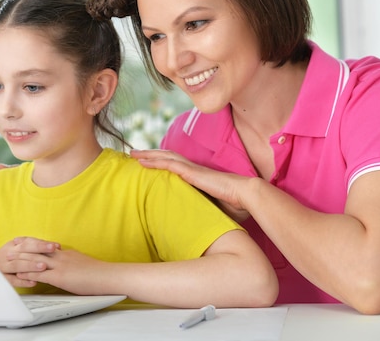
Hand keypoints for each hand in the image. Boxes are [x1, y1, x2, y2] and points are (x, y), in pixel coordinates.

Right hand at [0, 237, 59, 287]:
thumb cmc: (5, 259)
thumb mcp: (14, 249)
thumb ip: (31, 247)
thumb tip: (53, 246)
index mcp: (13, 246)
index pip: (28, 242)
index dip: (42, 243)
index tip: (55, 245)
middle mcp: (8, 254)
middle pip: (24, 250)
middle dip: (39, 248)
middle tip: (52, 249)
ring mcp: (3, 267)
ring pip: (17, 265)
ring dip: (31, 265)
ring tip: (43, 266)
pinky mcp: (1, 279)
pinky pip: (12, 280)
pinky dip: (23, 281)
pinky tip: (33, 282)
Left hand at [16, 249, 108, 294]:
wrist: (108, 276)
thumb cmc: (99, 273)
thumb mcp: (83, 263)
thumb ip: (73, 263)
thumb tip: (69, 266)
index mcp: (66, 253)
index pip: (45, 247)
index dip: (33, 244)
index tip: (23, 242)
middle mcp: (61, 257)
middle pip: (37, 250)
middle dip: (22, 248)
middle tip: (10, 247)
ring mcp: (60, 266)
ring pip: (35, 260)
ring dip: (21, 259)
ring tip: (9, 260)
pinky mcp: (60, 277)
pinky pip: (40, 275)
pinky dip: (28, 274)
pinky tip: (20, 275)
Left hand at [130, 149, 252, 221]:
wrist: (247, 197)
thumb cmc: (236, 205)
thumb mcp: (214, 208)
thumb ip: (203, 211)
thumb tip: (196, 226)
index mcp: (198, 176)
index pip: (175, 164)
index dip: (161, 161)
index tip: (147, 162)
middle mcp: (193, 169)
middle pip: (167, 156)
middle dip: (149, 154)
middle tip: (132, 153)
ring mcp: (192, 170)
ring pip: (165, 157)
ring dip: (147, 154)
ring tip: (132, 154)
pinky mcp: (192, 173)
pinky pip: (169, 164)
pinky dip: (155, 161)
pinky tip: (142, 162)